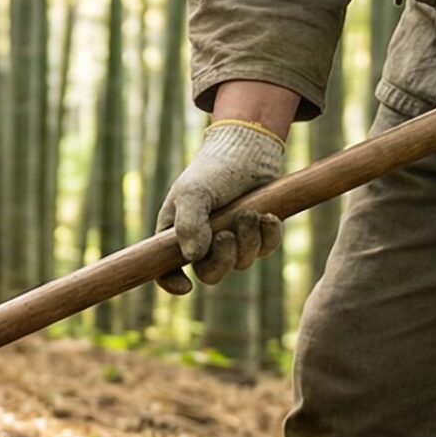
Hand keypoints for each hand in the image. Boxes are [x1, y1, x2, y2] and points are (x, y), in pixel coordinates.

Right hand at [154, 118, 285, 295]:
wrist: (248, 149)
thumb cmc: (213, 169)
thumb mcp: (193, 192)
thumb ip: (188, 224)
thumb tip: (193, 258)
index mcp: (177, 233)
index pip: (166, 270)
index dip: (172, 283)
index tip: (186, 287)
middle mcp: (203, 241)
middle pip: (210, 274)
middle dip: (222, 259)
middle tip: (227, 234)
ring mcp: (232, 240)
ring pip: (241, 263)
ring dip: (247, 240)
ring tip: (250, 212)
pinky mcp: (258, 234)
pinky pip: (266, 250)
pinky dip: (268, 235)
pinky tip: (269, 216)